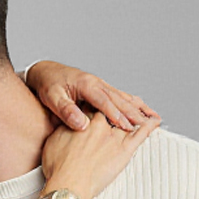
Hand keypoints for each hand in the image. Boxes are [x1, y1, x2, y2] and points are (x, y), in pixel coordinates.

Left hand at [24, 60, 158, 132]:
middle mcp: (96, 83)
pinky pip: (119, 97)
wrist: (45, 72)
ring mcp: (99, 85)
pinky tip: (140, 110)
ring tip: (153, 117)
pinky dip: (131, 104)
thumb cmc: (48, 85)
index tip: (126, 127)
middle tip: (147, 124)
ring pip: (122, 97)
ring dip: (138, 107)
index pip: (105, 102)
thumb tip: (81, 124)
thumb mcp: (53, 98)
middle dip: (134, 112)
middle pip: (119, 99)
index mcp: (86, 85)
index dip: (116, 115)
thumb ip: (66, 111)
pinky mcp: (100, 89)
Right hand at [40, 113, 159, 198]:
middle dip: (118, 108)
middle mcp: (101, 124)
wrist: (68, 184)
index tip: (101, 104)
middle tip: (124, 106)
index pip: (94, 107)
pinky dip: (149, 126)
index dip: (98, 105)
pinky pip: (141, 134)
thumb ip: (64, 128)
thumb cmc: (57, 166)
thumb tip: (69, 122)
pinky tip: (156, 120)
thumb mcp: (54, 140)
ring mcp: (114, 137)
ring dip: (136, 114)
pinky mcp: (124, 150)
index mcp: (84, 120)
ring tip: (144, 111)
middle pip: (113, 111)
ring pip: (128, 120)